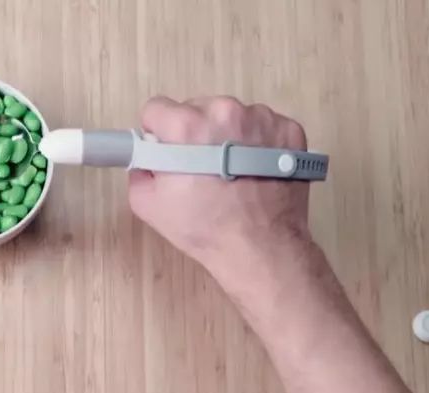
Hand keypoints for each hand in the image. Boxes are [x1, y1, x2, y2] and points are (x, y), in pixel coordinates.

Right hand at [128, 96, 312, 278]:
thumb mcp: (149, 205)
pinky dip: (256, 142)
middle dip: (194, 134)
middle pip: (197, 109)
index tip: (166, 153)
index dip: (157, 133)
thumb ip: (139, 172)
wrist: (260, 248)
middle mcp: (225, 112)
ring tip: (232, 172)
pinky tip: (254, 170)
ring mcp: (262, 118)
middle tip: (202, 169)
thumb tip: (147, 159)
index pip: (157, 108)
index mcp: (187, 126)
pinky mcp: (288, 129)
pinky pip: (262, 126)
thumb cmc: (204, 228)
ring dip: (227, 136)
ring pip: (231, 116)